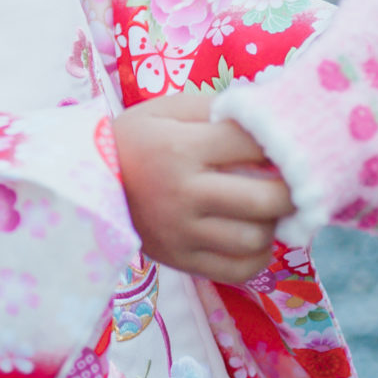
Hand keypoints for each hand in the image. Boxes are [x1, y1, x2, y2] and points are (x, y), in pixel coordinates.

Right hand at [111, 92, 293, 282]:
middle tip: (294, 182)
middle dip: (291, 189)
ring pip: (256, 238)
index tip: (283, 140)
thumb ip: (215, 108)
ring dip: (273, 223)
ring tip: (266, 209)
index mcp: (180, 148)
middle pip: (265, 199)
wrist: (84, 184)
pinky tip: (251, 235)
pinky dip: (257, 255)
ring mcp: (182, 232)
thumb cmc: (132, 139)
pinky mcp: (180, 260)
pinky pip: (239, 270)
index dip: (277, 139)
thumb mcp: (166, 109)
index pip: (251, 143)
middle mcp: (183, 193)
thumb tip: (265, 115)